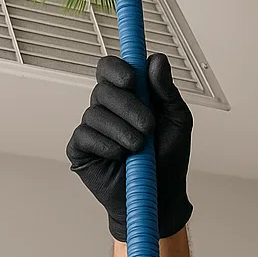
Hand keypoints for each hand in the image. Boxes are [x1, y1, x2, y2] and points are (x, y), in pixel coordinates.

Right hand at [65, 53, 193, 240]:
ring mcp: (92, 128)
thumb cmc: (169, 157)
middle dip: (129, 107)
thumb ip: (166, 90)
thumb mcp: (177, 120)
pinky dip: (107, 145)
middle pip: (103, 89)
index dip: (117, 68)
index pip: (110, 68)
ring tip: (139, 148)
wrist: (160, 196)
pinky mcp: (80, 150)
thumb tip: (156, 60)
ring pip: (95, 114)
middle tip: (148, 127)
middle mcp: (107, 108)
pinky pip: (85, 136)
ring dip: (122, 131)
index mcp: (129, 95)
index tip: (132, 79)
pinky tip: (120, 156)